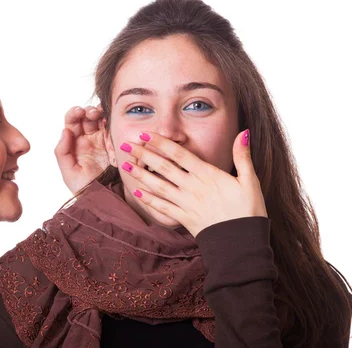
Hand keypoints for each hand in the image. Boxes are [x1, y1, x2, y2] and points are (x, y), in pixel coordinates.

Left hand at [54, 106, 107, 193]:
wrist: (103, 200)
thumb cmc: (84, 189)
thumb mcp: (68, 172)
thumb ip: (62, 152)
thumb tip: (65, 131)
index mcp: (74, 143)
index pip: (72, 123)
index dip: (74, 114)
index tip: (78, 112)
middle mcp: (88, 139)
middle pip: (87, 118)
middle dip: (88, 111)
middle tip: (92, 113)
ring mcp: (102, 141)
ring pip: (101, 120)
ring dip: (100, 113)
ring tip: (99, 115)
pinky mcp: (115, 145)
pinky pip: (114, 130)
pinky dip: (112, 123)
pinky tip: (110, 123)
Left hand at [120, 130, 266, 236]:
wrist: (243, 243)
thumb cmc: (249, 210)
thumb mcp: (250, 180)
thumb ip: (243, 156)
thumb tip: (244, 132)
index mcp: (208, 175)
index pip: (179, 155)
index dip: (161, 143)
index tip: (146, 135)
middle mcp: (193, 187)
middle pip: (164, 167)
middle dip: (144, 155)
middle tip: (126, 145)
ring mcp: (186, 203)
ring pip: (159, 186)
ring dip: (141, 175)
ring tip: (126, 165)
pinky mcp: (184, 218)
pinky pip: (162, 207)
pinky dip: (149, 199)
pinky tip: (136, 192)